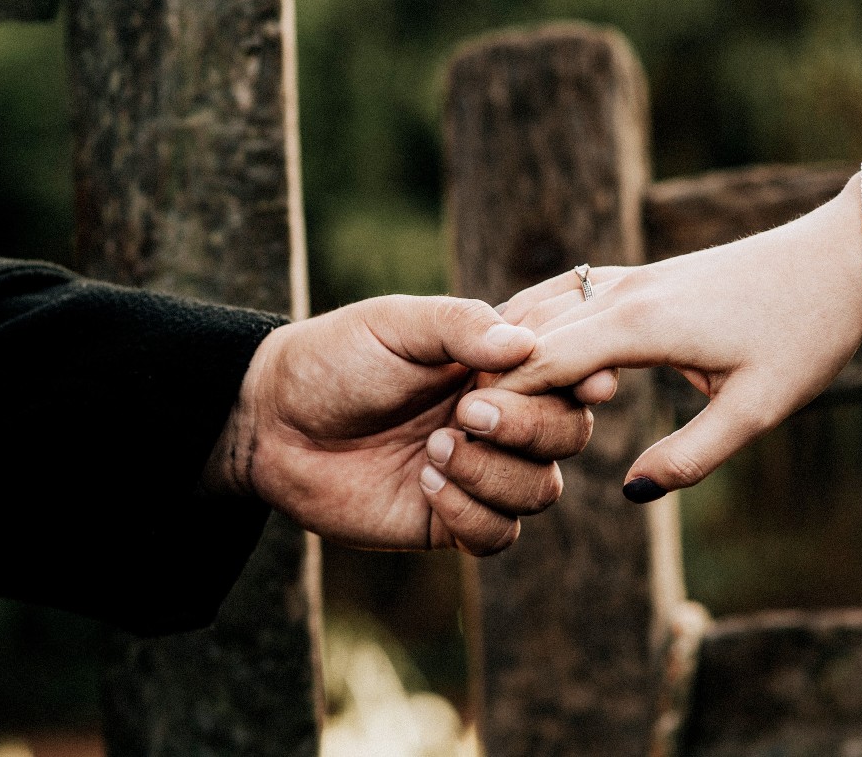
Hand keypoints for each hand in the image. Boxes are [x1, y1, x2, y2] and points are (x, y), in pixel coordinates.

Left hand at [204, 294, 593, 554]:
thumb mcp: (397, 326)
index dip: (587, 382)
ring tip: (433, 448)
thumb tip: (523, 347)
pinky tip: (425, 484)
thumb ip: (461, 327)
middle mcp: (501, 420)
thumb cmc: (335, 358)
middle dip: (529, 427)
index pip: (570, 376)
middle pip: (569, 437)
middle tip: (466, 412)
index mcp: (498, 366)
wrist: (271, 424)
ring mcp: (480, 473)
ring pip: (541, 491)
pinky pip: (497, 534)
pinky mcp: (450, 521)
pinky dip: (471, 513)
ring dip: (493, 473)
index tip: (590, 385)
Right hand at [492, 166, 861, 501]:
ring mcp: (629, 277)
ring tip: (473, 398)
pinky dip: (531, 321)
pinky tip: (517, 347)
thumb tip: (627, 492)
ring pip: (540, 306)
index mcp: (642, 324)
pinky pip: (565, 294)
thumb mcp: (758, 409)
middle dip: (488, 380)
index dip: (497, 400)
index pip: (542, 362)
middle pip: (528, 333)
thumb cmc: (804, 335)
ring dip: (505, 348)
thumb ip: (691, 455)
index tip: (458, 439)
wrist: (840, 260)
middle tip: (452, 430)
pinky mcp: (642, 277)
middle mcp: (623, 292)